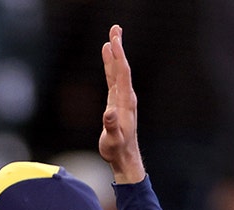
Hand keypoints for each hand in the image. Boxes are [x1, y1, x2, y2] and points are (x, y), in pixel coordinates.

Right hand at [98, 25, 145, 183]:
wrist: (124, 157)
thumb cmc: (117, 149)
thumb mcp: (112, 140)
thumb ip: (110, 126)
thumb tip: (108, 114)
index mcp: (125, 101)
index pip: (121, 73)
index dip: (117, 56)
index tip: (112, 39)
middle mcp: (125, 96)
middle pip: (122, 67)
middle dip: (118, 47)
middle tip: (115, 28)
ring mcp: (122, 98)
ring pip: (118, 71)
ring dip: (114, 54)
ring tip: (111, 38)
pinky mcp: (116, 102)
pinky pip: (113, 78)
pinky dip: (110, 66)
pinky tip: (108, 58)